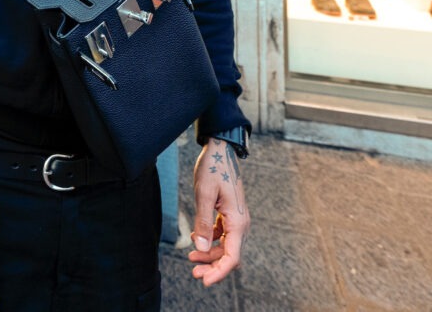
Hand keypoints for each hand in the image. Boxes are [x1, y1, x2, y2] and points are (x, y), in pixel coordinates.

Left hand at [188, 139, 249, 286]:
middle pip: (229, 255)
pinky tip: (196, 239)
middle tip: (194, 271)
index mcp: (238, 221)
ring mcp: (236, 219)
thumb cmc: (213, 168)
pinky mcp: (230, 214)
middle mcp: (241, 223)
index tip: (205, 281)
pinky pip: (222, 235)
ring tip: (191, 258)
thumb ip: (203, 222)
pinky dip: (210, 241)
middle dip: (212, 267)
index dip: (219, 272)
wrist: (220, 149)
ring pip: (225, 247)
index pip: (232, 257)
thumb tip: (199, 247)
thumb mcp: (204, 194)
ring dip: (210, 255)